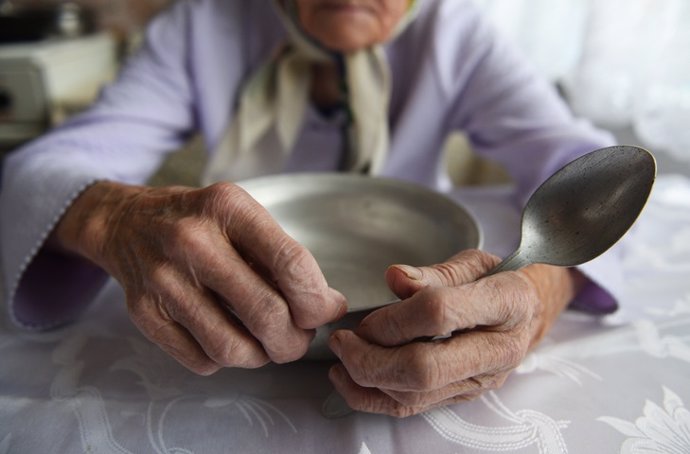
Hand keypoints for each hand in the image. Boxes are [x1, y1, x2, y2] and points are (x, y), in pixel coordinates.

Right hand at [53, 181, 346, 373]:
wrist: (125, 223)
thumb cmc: (198, 221)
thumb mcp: (241, 216)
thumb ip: (282, 257)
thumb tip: (327, 306)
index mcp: (227, 208)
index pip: (290, 263)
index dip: (317, 300)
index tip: (326, 312)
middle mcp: (192, 242)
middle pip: (265, 313)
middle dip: (296, 340)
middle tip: (300, 339)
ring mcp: (163, 280)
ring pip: (232, 347)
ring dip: (263, 356)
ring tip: (268, 344)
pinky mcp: (144, 313)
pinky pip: (201, 360)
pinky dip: (226, 360)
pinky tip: (229, 338)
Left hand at [326, 249, 578, 416]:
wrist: (530, 312)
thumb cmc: (499, 280)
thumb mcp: (474, 262)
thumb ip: (433, 272)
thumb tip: (394, 278)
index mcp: (506, 303)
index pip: (440, 314)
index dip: (393, 318)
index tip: (366, 318)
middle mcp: (497, 350)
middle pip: (424, 368)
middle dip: (371, 359)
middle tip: (343, 341)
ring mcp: (480, 379)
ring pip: (415, 395)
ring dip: (366, 379)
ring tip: (341, 356)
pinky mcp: (462, 395)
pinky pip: (413, 407)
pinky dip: (373, 399)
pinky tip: (349, 380)